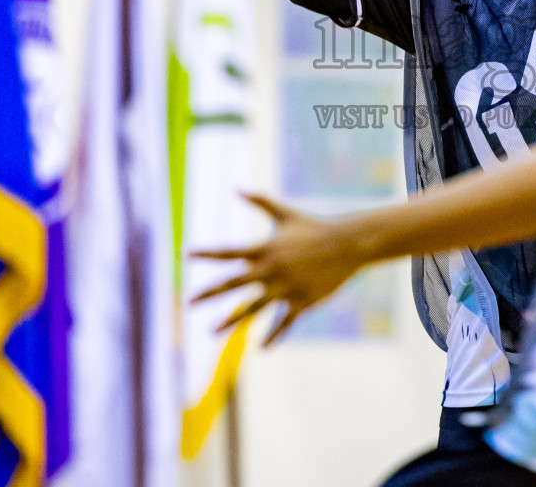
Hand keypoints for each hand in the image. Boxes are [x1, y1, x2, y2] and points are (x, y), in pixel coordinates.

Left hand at [190, 192, 367, 345]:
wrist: (348, 244)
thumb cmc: (314, 227)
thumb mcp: (285, 214)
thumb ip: (260, 201)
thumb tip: (237, 188)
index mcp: (265, 249)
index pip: (229, 252)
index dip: (207, 253)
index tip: (187, 254)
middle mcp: (271, 270)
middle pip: (233, 283)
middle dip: (209, 293)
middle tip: (189, 301)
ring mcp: (285, 288)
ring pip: (252, 309)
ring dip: (230, 321)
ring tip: (211, 331)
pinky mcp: (301, 302)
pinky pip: (283, 323)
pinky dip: (273, 336)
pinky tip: (262, 348)